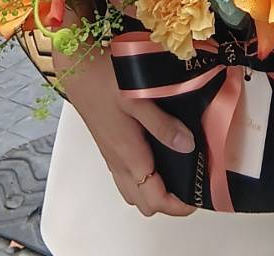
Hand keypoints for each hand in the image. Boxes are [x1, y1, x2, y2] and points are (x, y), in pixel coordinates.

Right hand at [59, 45, 196, 217]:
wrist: (76, 68)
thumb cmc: (103, 80)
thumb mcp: (138, 98)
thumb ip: (162, 125)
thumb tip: (188, 146)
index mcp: (129, 156)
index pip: (155, 200)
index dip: (179, 206)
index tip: (197, 197)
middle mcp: (119, 163)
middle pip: (144, 203)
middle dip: (168, 202)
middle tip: (190, 184)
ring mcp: (112, 156)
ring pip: (134, 192)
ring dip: (154, 192)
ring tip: (177, 173)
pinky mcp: (108, 145)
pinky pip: (126, 177)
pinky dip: (144, 179)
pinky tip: (157, 155)